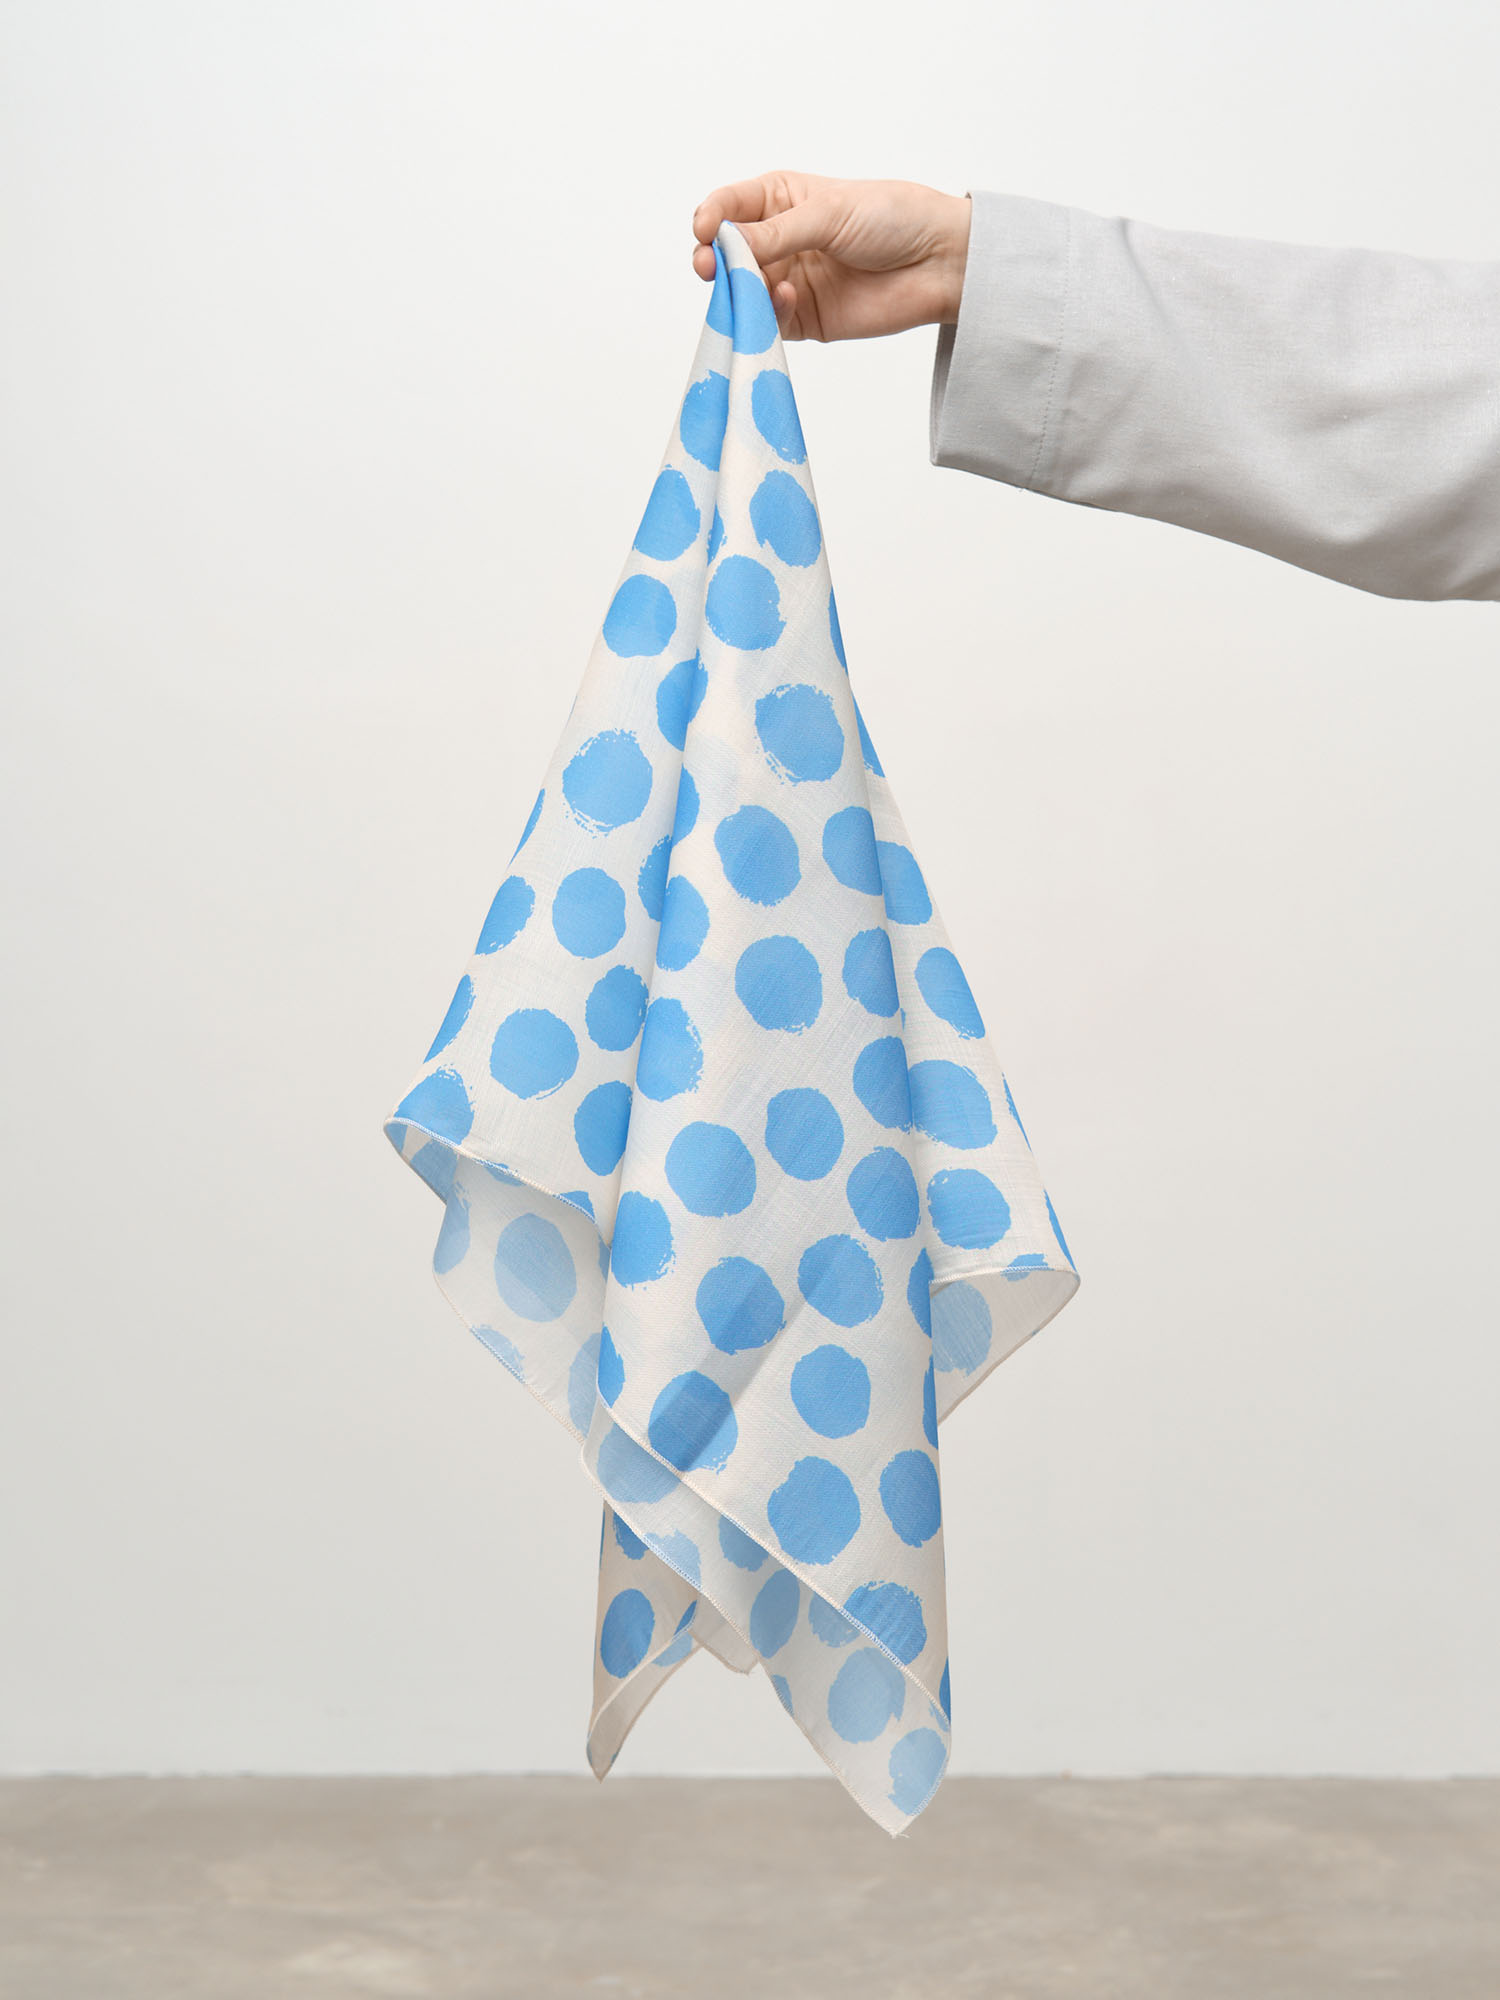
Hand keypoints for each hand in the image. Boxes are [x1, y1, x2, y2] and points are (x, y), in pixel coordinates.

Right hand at [691, 171, 970, 341]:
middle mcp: (779, 239)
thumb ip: (778, 233)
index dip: (711, 217)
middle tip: (707, 268)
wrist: (939, 262)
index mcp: (781, 199)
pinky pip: (770, 321)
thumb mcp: (830, 212)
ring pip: (742, 290)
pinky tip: (788, 299)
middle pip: (727, 253)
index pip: (729, 206)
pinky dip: (769, 313)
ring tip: (745, 288)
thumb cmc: (893, 218)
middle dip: (713, 260)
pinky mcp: (803, 318)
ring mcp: (789, 279)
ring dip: (737, 291)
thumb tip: (727, 246)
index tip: (705, 230)